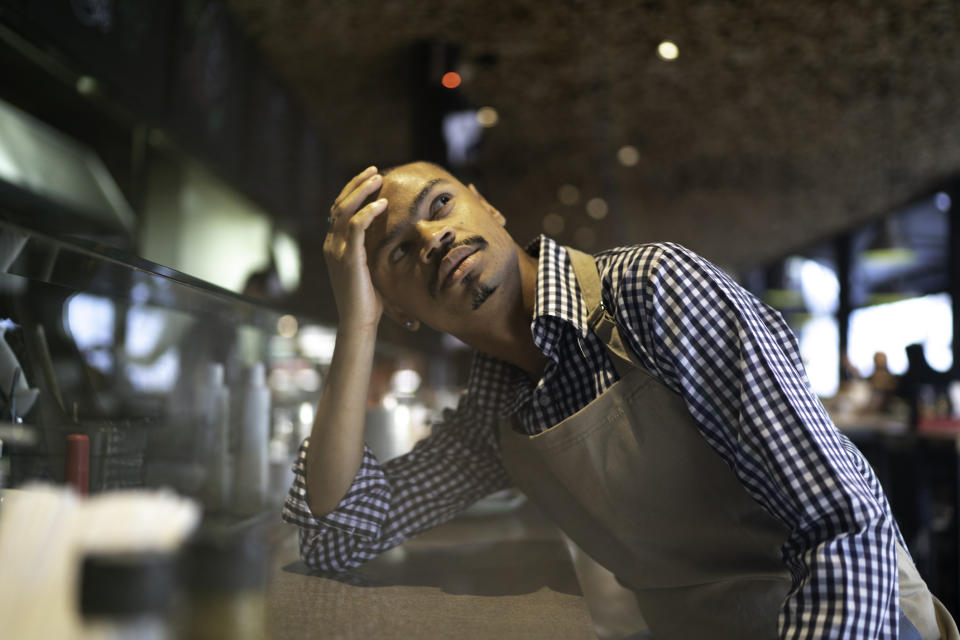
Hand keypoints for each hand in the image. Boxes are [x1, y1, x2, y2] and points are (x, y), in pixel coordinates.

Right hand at [324, 166, 388, 331]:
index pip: (339, 210)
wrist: (359, 321)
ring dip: (362, 191)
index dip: (353, 191)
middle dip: (357, 184)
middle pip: (339, 204)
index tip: (371, 179)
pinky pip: (356, 226)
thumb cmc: (369, 300)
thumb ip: (373, 252)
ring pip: (344, 210)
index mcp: (334, 245)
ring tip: (378, 178)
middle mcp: (331, 244)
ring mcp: (337, 250)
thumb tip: (394, 239)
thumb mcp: (371, 269)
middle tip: (375, 171)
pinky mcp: (348, 257)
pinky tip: (382, 204)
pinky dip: (368, 211)